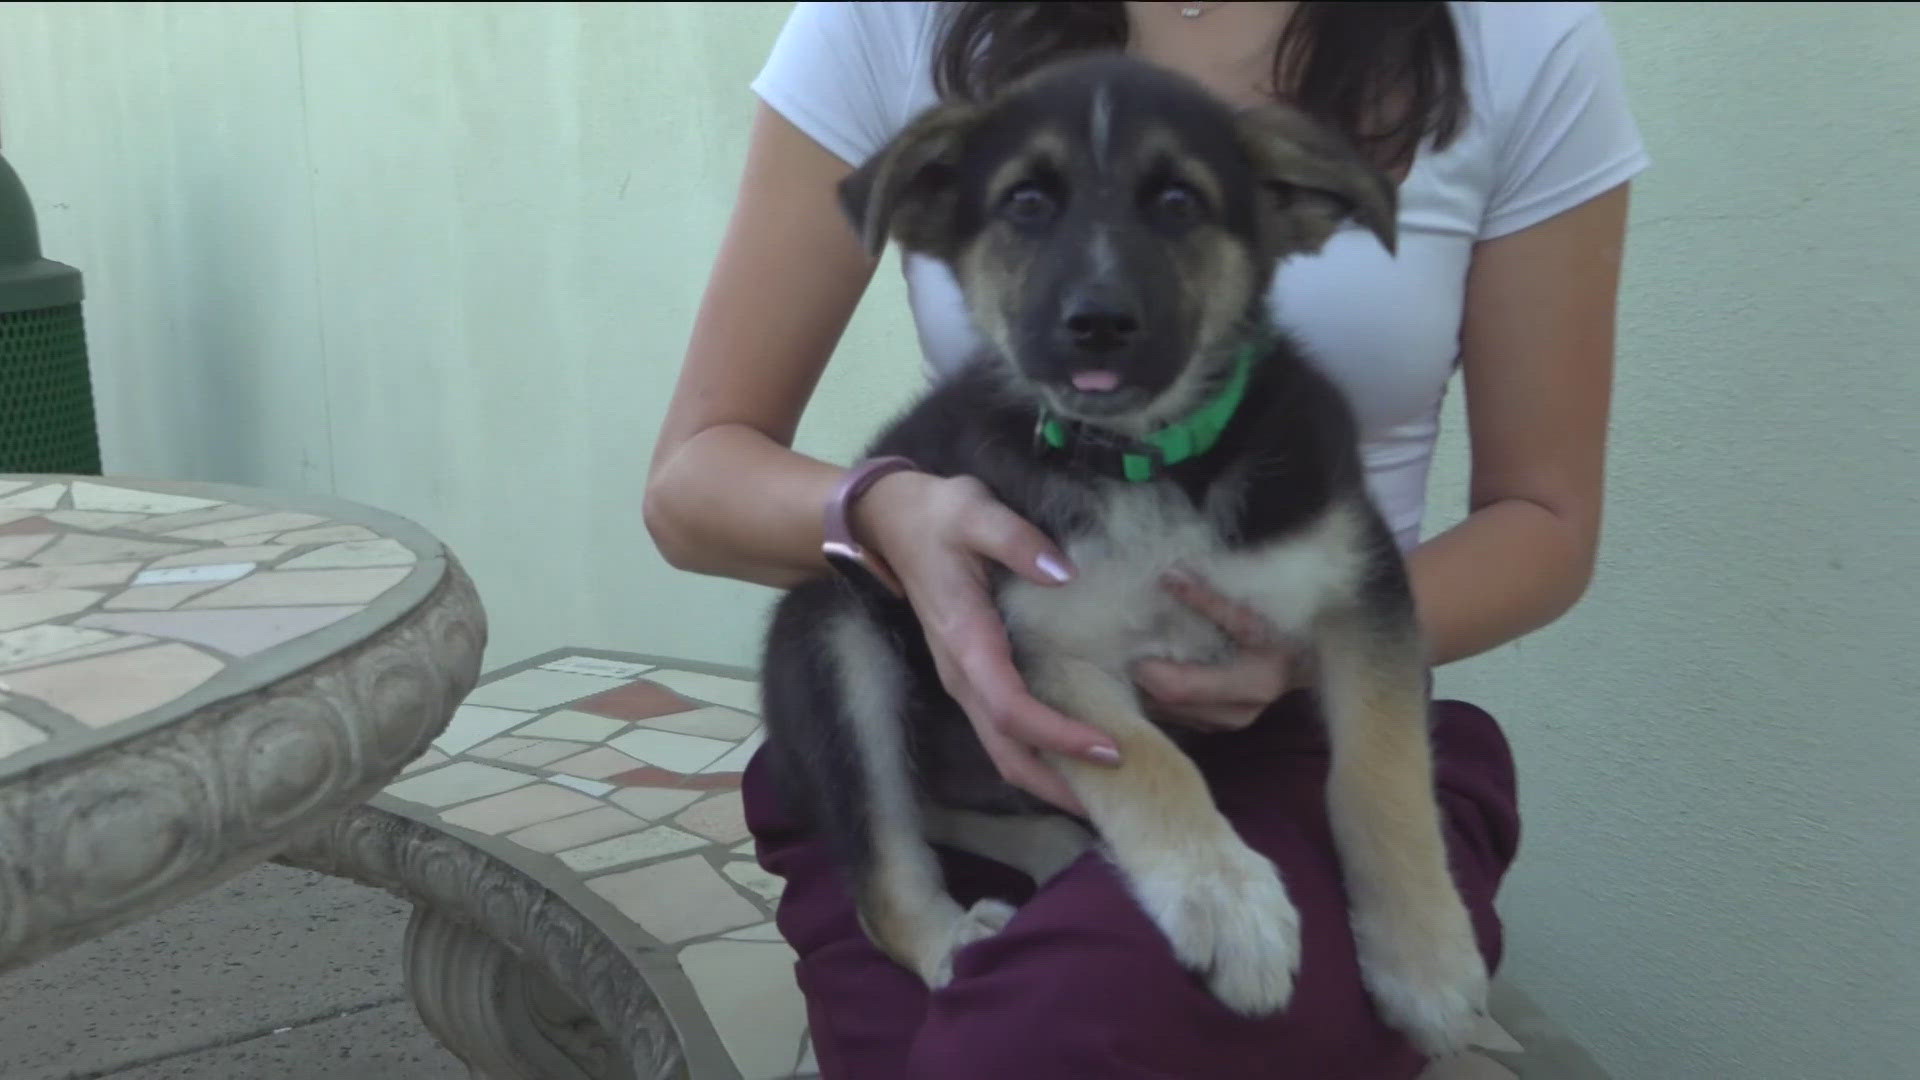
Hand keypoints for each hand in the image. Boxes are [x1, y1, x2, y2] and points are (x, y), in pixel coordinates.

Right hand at [854, 471, 1119, 813]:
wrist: (888, 524)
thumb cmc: (936, 516)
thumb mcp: (974, 510)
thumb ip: (1016, 540)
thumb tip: (1065, 573)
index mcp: (966, 641)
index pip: (1012, 710)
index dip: (1059, 737)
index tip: (1110, 748)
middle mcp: (962, 676)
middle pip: (1007, 754)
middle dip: (1058, 785)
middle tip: (1120, 799)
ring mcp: (964, 682)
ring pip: (1004, 752)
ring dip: (1051, 779)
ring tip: (1107, 791)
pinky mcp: (973, 679)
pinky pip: (1006, 733)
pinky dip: (1042, 755)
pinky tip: (1080, 755)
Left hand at [1133, 571, 1303, 732]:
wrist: (1306, 660)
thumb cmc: (1284, 631)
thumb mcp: (1253, 610)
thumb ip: (1210, 599)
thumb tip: (1169, 577)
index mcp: (1252, 684)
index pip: (1177, 688)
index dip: (1146, 666)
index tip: (1131, 638)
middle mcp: (1235, 714)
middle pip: (1164, 703)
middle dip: (1138, 673)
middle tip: (1126, 642)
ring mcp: (1223, 726)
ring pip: (1163, 712)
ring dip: (1144, 684)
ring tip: (1136, 652)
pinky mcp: (1213, 726)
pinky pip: (1171, 714)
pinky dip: (1155, 692)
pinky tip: (1152, 667)